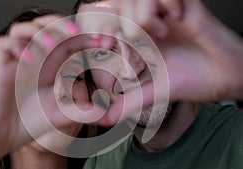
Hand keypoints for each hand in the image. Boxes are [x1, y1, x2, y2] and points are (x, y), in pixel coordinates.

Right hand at [0, 15, 101, 167]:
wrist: (6, 135)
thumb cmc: (31, 121)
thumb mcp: (62, 116)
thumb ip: (82, 113)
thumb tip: (103, 112)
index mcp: (51, 64)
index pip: (67, 40)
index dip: (83, 36)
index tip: (101, 41)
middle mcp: (35, 58)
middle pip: (44, 25)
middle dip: (60, 24)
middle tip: (75, 32)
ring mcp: (17, 60)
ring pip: (22, 28)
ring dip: (38, 32)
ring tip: (50, 45)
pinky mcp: (1, 67)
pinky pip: (3, 44)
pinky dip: (15, 46)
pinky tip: (28, 60)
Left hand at [95, 0, 242, 125]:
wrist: (229, 79)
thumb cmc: (197, 80)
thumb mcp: (156, 92)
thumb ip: (129, 101)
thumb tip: (105, 119)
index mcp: (143, 38)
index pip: (112, 21)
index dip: (102, 28)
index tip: (104, 44)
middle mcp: (153, 21)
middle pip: (119, 5)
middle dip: (118, 24)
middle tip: (131, 43)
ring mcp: (168, 12)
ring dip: (141, 17)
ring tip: (160, 34)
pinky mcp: (187, 5)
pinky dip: (163, 4)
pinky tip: (176, 19)